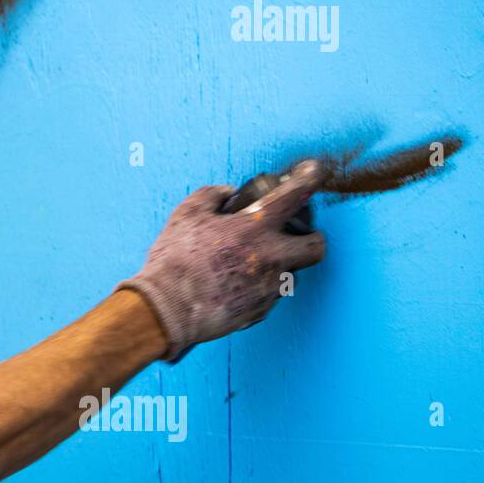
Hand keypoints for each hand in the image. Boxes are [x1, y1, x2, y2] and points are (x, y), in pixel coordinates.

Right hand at [116, 159, 327, 361]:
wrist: (168, 309)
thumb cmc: (174, 261)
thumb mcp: (185, 215)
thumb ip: (210, 196)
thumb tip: (226, 192)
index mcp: (254, 227)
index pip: (295, 194)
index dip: (309, 176)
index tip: (312, 171)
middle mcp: (271, 257)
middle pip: (315, 246)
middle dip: (312, 237)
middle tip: (295, 235)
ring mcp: (268, 288)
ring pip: (293, 274)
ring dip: (280, 265)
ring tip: (252, 263)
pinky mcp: (260, 311)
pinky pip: (270, 295)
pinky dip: (258, 287)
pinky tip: (236, 285)